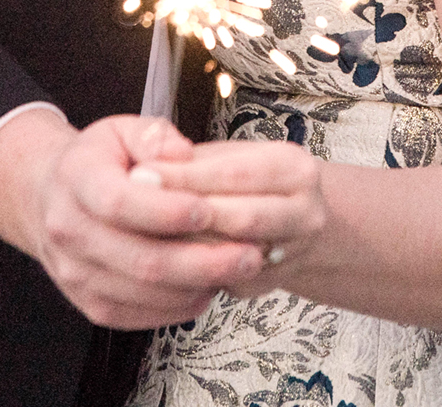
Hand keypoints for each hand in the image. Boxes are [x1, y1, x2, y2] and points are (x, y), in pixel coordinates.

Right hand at [0, 112, 272, 329]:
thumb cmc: (97, 162)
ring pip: (145, 293)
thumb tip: (184, 155)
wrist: (48, 199)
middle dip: (203, 260)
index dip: (166, 211)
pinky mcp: (91, 305)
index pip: (119, 202)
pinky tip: (208, 285)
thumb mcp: (120, 130)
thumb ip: (155, 136)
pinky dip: (181, 305)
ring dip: (198, 285)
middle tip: (250, 253)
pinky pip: (141, 316)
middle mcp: (69, 232)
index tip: (209, 209)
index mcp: (76, 181)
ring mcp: (76, 275)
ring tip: (239, 270)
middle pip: (141, 259)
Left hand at [140, 137, 330, 284]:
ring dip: (187, 248)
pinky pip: (226, 283)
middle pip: (242, 220)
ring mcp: (294, 255)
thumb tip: (145, 170)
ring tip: (143, 236)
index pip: (236, 173)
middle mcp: (305, 213)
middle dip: (186, 216)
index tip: (140, 174)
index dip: (186, 177)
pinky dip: (192, 274)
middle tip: (135, 210)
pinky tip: (161, 262)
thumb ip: (193, 161)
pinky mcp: (271, 285)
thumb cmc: (252, 180)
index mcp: (294, 169)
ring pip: (234, 257)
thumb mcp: (231, 155)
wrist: (300, 221)